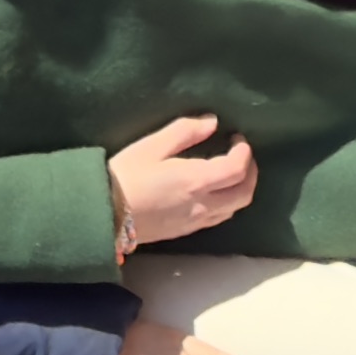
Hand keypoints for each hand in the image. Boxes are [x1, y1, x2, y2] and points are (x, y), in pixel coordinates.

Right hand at [102, 117, 259, 252]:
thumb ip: (185, 132)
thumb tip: (212, 122)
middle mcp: (203, 205)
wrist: (105, 214)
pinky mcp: (185, 232)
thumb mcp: (152, 145)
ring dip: (240, 189)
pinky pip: (217, 218)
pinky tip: (212, 192)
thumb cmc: (126, 175)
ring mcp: (196, 222)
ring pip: (233, 209)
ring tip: (230, 172)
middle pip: (244, 194)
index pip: (237, 169)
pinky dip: (226, 203)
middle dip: (250, 173)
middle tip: (242, 155)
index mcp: (198, 181)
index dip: (244, 152)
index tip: (237, 137)